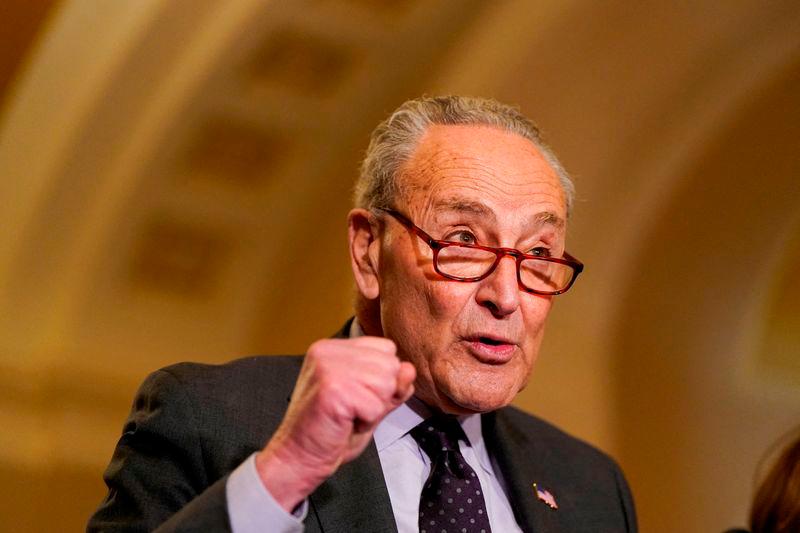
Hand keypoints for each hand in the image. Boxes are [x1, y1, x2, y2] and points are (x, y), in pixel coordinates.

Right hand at [254, 337, 415, 511]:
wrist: (299, 458)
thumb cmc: (333, 432)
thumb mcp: (371, 402)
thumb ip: (392, 384)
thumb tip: (409, 369)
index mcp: (334, 347)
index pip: (386, 348)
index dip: (384, 378)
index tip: (357, 397)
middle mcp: (328, 350)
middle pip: (390, 364)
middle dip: (380, 395)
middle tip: (351, 410)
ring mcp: (328, 367)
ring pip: (386, 383)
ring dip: (373, 409)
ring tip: (348, 416)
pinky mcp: (332, 389)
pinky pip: (376, 405)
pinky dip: (367, 422)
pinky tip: (345, 424)